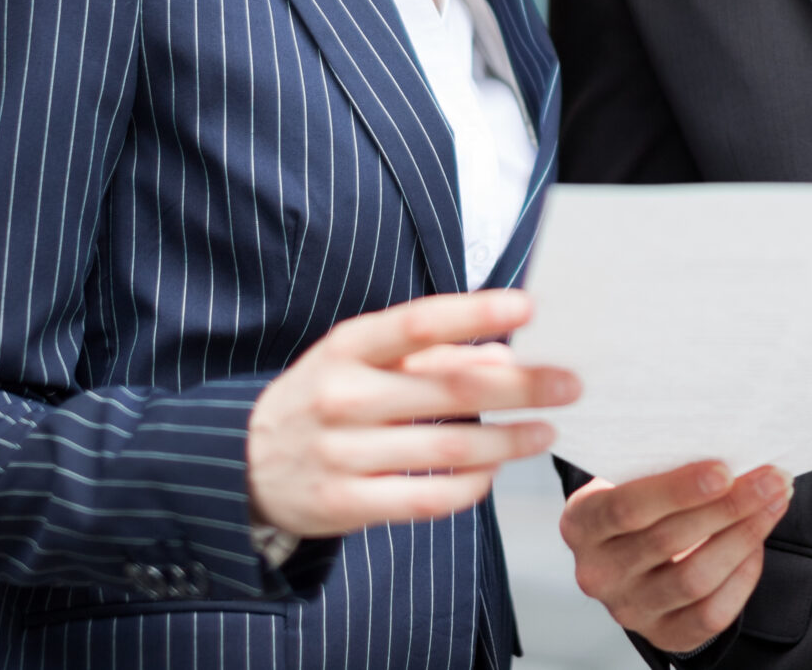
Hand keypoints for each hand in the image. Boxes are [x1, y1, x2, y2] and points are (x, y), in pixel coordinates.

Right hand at [246, 288, 579, 539]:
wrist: (242, 467)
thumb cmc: (322, 400)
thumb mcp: (360, 361)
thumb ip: (429, 355)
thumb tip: (502, 355)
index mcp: (345, 347)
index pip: (417, 322)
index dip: (474, 313)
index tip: (528, 306)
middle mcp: (341, 396)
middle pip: (449, 388)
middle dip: (520, 386)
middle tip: (569, 384)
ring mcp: (340, 454)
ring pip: (448, 447)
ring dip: (507, 441)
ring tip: (544, 431)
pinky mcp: (344, 505)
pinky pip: (426, 498)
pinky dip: (470, 487)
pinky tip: (493, 473)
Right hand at [560, 461, 792, 654]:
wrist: (629, 556)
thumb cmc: (639, 503)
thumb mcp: (629, 479)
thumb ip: (661, 467)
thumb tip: (730, 449)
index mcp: (581, 524)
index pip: (627, 508)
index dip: (678, 490)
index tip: (725, 471)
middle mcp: (598, 572)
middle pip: (669, 541)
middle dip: (729, 507)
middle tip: (772, 480)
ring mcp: (629, 609)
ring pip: (695, 578)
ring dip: (744, 536)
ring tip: (774, 503)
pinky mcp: (664, 634)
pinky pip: (713, 613)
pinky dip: (743, 575)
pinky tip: (757, 543)